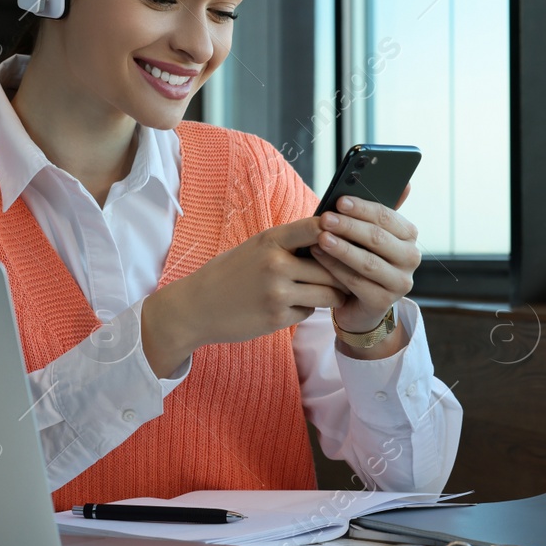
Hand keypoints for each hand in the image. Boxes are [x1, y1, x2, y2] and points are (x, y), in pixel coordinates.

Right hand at [141, 215, 347, 376]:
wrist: (196, 307)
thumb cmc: (229, 274)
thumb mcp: (255, 248)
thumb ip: (288, 244)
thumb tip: (330, 238)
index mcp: (270, 240)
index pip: (317, 227)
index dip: (338, 232)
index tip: (346, 238)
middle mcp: (276, 264)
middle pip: (331, 267)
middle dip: (341, 273)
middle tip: (349, 274)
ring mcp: (277, 292)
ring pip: (327, 293)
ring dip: (331, 295)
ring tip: (330, 292)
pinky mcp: (277, 318)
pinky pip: (309, 312)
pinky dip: (306, 309)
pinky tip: (292, 306)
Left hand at [308, 184, 418, 334]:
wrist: (359, 302)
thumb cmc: (361, 258)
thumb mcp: (368, 234)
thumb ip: (377, 211)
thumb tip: (405, 183)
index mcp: (409, 235)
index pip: (387, 217)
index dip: (362, 208)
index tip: (339, 200)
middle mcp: (411, 258)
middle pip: (378, 238)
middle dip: (349, 227)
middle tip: (325, 218)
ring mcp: (400, 283)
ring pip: (368, 262)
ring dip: (342, 248)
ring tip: (320, 238)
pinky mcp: (383, 302)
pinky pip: (357, 283)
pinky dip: (336, 268)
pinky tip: (319, 257)